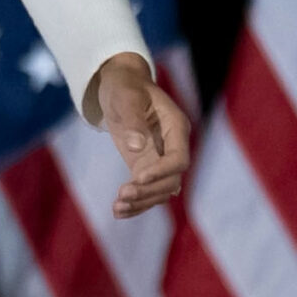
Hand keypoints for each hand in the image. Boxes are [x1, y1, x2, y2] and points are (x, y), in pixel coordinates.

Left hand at [89, 53, 189, 217]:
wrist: (119, 84)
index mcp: (176, 127)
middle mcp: (173, 146)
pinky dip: (135, 202)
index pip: (179, 159)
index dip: (162, 172)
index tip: (137, 177)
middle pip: (171, 180)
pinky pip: (146, 189)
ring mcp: (160, 158)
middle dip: (148, 191)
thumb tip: (137, 147)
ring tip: (117, 208)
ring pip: (160, 190)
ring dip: (141, 202)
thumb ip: (133, 120)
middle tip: (122, 195)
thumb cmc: (125, 86)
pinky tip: (118, 211)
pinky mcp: (145, 165)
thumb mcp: (126, 96)